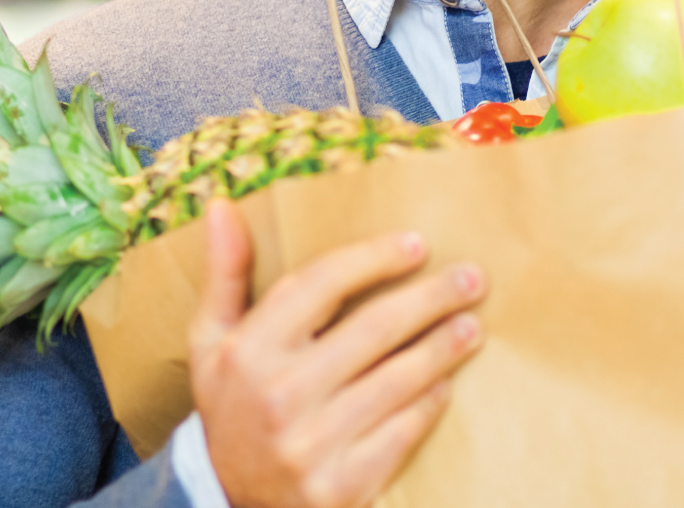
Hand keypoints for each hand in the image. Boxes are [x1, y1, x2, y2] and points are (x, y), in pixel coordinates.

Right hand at [190, 200, 486, 507]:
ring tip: (472, 327)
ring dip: (443, 348)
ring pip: (397, 380)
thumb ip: (225, 274)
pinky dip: (429, 404)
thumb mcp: (211, 342)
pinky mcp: (338, 486)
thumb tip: (222, 206)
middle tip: (472, 279)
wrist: (226, 502)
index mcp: (248, 350)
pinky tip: (446, 384)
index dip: (374, 257)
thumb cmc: (230, 405)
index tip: (417, 243)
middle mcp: (278, 394)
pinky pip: (401, 432)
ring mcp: (309, 444)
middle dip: (431, 297)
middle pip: (374, 328)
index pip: (322, 283)